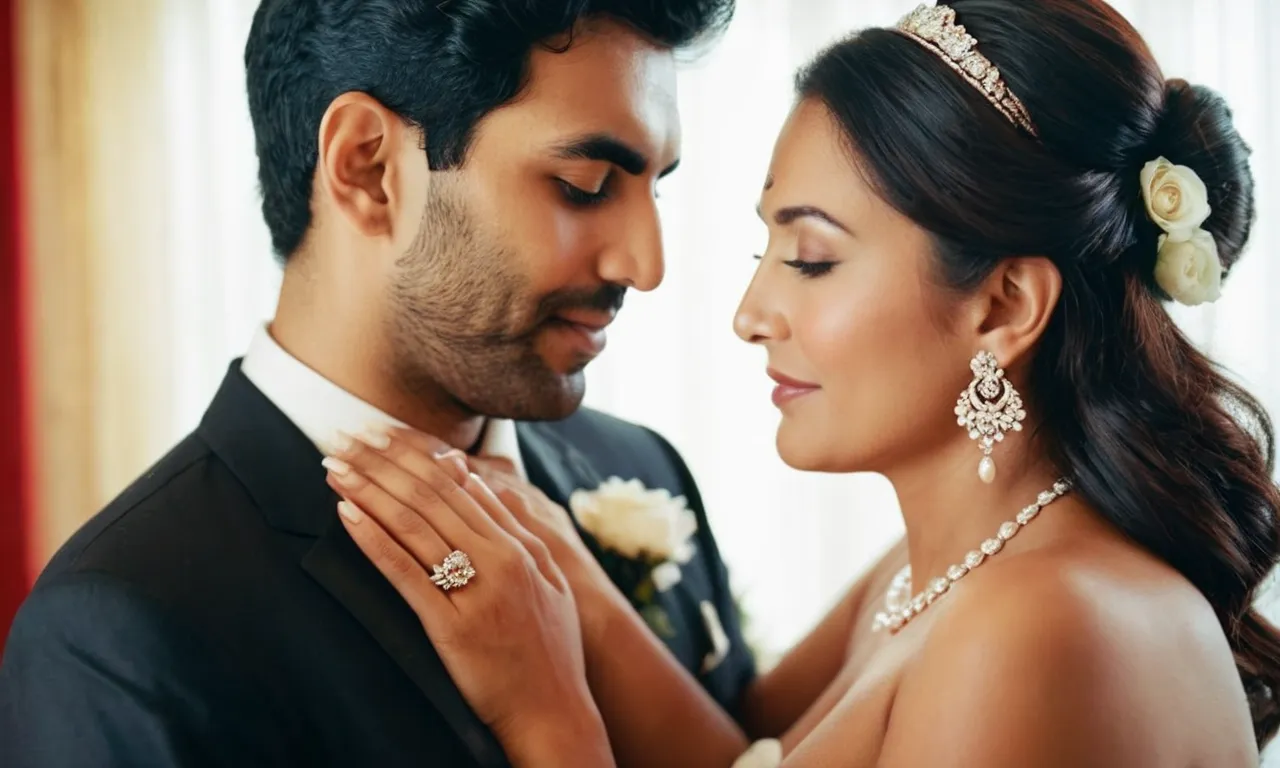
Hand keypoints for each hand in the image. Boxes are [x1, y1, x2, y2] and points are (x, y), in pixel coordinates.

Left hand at [322, 428, 613, 766]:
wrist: (555, 712)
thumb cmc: (550, 649)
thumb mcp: (549, 579)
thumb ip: (514, 528)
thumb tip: (475, 480)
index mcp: (519, 547)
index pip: (458, 485)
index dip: (413, 454)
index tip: (379, 433)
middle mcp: (499, 561)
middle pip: (431, 497)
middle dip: (382, 462)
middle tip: (344, 436)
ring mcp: (475, 593)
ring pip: (414, 526)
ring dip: (369, 490)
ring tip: (335, 465)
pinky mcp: (451, 627)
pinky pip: (405, 574)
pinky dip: (373, 539)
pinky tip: (346, 514)